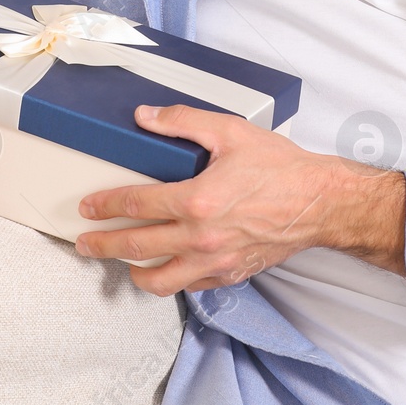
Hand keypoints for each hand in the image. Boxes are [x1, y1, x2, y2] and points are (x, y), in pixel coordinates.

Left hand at [73, 105, 405, 295]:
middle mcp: (201, 237)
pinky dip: (171, 280)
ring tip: (121, 264)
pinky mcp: (230, 275)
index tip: (88, 207)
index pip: (135, 203)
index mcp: (197, 201)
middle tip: (85, 243)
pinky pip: (190, 286)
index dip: (105, 205)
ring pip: (160, 279)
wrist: (321, 203)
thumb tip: (145, 117)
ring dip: (133, 272)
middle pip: (136, 246)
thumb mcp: (230, 132)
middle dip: (103, 244)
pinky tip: (165, 269)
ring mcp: (215, 262)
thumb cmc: (281, 168)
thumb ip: (183, 123)